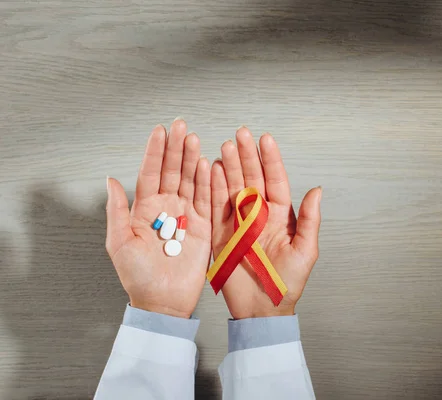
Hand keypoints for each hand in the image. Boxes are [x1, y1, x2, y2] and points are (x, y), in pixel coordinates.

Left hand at [105, 119, 211, 317]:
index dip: (155, 152)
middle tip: (181, 126)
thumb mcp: (119, 243)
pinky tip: (208, 165)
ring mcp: (186, 216)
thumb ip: (116, 211)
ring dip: (192, 160)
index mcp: (145, 209)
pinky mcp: (203, 227)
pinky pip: (207, 200)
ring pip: (190, 181)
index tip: (160, 131)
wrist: (162, 302)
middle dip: (176, 148)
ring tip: (194, 139)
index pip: (150, 173)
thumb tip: (110, 181)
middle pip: (172, 172)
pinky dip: (208, 182)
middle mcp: (167, 208)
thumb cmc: (138, 276)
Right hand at [211, 127, 321, 318]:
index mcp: (280, 216)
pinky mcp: (222, 233)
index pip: (275, 180)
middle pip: (252, 178)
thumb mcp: (305, 251)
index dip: (270, 159)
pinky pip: (216, 206)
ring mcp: (239, 222)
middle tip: (240, 134)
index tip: (265, 139)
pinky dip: (213, 188)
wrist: (262, 309)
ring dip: (229, 166)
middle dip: (246, 155)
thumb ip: (309, 220)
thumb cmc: (287, 284)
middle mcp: (259, 215)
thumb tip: (317, 190)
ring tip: (225, 146)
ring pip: (233, 187)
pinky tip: (212, 170)